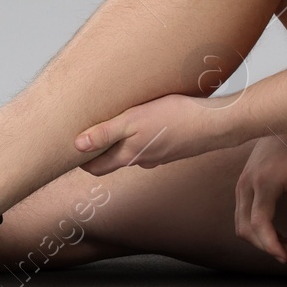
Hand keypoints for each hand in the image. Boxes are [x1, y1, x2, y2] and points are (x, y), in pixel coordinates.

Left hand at [73, 93, 233, 175]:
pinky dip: (140, 135)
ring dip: (120, 140)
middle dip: (98, 148)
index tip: (70, 147)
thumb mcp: (134, 121)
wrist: (216, 124)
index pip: (95, 167)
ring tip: (112, 119)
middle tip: (86, 129)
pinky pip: (149, 143)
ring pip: (131, 150)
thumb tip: (76, 146)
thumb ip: (106, 133)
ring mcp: (159, 155)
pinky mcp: (172, 146)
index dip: (81, 159)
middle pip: (112, 159)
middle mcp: (142, 160)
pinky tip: (145, 119)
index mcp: (129, 156)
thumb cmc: (175, 119)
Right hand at [235, 131, 286, 262]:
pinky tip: (277, 230)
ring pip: (241, 223)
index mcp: (263, 182)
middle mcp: (246, 185)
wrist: (282, 124)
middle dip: (265, 245)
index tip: (285, 256)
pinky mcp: (242, 185)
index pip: (259, 223)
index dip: (270, 244)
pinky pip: (243, 214)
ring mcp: (241, 185)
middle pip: (245, 228)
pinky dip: (256, 228)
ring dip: (260, 239)